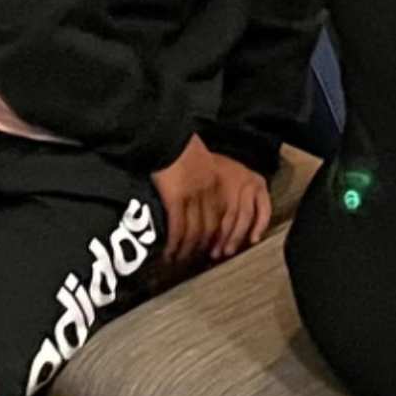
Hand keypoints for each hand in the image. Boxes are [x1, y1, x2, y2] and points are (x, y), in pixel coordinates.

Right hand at [150, 138, 270, 268]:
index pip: (228, 218)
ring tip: (179, 259)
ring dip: (187, 250)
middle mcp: (210, 193)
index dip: (225, 237)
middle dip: (207, 247)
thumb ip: (208, 185)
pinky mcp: (175, 199)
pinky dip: (174, 244)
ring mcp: (193, 197)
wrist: (167, 137)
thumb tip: (204, 206)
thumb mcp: (205, 165)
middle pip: (213, 229)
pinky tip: (169, 252)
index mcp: (220, 184)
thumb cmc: (183, 149)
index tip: (221, 248)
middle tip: (200, 259)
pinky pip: (177, 229)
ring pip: (195, 233)